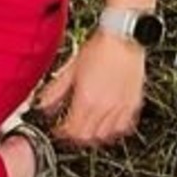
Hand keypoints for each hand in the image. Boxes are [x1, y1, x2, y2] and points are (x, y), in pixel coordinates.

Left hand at [36, 30, 147, 146]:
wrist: (123, 37)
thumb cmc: (99, 48)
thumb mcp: (70, 69)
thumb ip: (55, 91)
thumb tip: (42, 105)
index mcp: (86, 99)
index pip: (71, 130)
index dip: (61, 134)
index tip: (56, 130)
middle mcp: (104, 106)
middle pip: (87, 137)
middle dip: (75, 138)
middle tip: (68, 132)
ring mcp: (121, 107)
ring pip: (106, 136)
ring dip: (94, 137)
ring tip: (86, 130)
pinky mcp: (133, 103)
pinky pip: (124, 127)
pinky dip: (114, 130)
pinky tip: (107, 125)